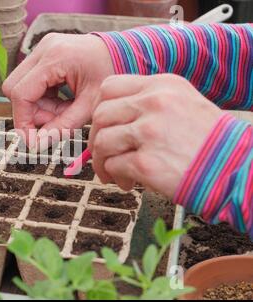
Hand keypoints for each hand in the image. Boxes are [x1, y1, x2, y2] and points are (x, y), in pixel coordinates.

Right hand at [2, 33, 113, 147]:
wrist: (125, 52)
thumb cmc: (112, 75)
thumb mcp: (90, 105)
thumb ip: (63, 126)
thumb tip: (38, 144)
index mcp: (56, 58)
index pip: (21, 94)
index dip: (22, 120)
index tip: (31, 140)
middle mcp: (44, 48)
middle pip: (13, 88)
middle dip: (29, 111)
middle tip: (52, 122)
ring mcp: (43, 48)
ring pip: (20, 85)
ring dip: (36, 105)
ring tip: (62, 110)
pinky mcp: (45, 51)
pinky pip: (30, 80)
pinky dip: (41, 96)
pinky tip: (61, 101)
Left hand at [89, 74, 223, 198]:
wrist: (239, 169)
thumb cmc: (210, 142)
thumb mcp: (183, 104)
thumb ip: (148, 104)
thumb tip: (112, 120)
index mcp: (162, 86)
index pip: (109, 86)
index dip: (99, 108)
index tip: (102, 126)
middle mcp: (154, 103)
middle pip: (101, 115)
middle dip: (95, 138)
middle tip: (103, 154)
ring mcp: (150, 132)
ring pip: (102, 142)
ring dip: (102, 161)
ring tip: (113, 173)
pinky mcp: (147, 162)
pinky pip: (113, 166)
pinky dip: (114, 176)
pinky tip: (127, 182)